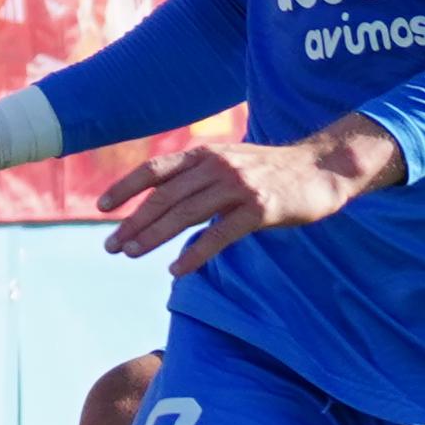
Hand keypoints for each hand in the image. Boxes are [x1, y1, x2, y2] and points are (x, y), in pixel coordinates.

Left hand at [96, 126, 400, 274]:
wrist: (322, 169)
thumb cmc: (270, 171)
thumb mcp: (229, 162)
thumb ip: (196, 177)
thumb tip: (160, 201)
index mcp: (205, 154)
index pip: (155, 169)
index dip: (126, 187)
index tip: (102, 207)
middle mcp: (217, 166)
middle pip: (165, 197)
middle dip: (134, 222)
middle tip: (111, 245)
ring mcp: (238, 187)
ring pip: (186, 214)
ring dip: (154, 236)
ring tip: (131, 254)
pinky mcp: (259, 209)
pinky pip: (220, 234)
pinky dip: (195, 253)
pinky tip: (177, 270)